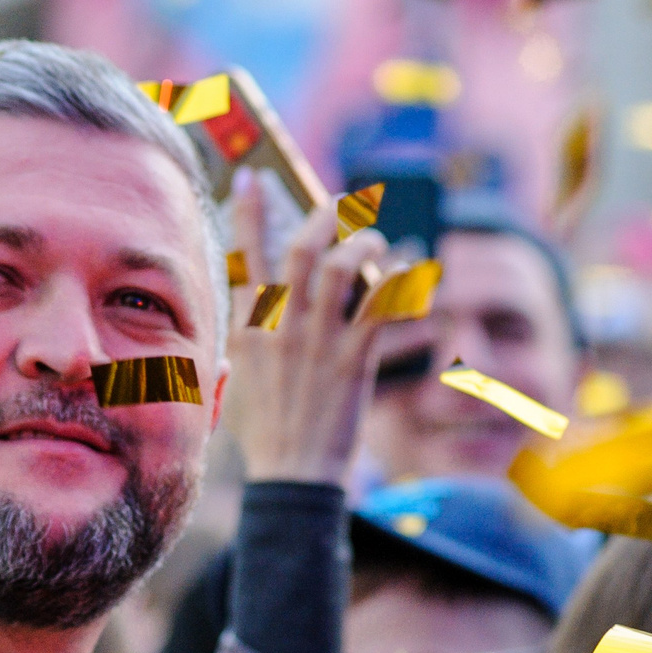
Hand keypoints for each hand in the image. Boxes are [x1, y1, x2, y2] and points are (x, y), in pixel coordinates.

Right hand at [222, 180, 405, 484]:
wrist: (292, 475)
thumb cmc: (267, 435)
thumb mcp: (239, 382)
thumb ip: (243, 346)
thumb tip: (247, 327)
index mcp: (249, 329)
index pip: (246, 257)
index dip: (251, 211)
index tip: (254, 177)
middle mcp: (280, 327)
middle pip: (301, 251)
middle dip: (322, 218)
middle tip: (337, 204)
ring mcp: (316, 342)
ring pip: (344, 269)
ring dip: (364, 244)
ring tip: (377, 240)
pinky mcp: (352, 359)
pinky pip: (382, 306)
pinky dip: (400, 282)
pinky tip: (412, 271)